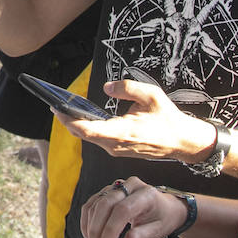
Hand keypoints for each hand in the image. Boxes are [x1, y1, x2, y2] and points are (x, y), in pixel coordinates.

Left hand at [55, 79, 216, 162]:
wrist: (183, 142)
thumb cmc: (168, 118)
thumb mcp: (151, 95)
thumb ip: (128, 88)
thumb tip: (107, 87)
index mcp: (122, 132)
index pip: (87, 130)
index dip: (68, 120)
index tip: (56, 108)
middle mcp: (116, 145)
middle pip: (83, 134)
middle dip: (67, 119)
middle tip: (54, 104)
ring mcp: (117, 150)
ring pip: (89, 138)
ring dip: (76, 124)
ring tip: (64, 107)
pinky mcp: (119, 150)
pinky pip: (98, 140)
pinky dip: (87, 128)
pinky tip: (83, 116)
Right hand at [77, 175, 187, 237]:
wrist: (164, 208)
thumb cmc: (162, 219)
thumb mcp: (158, 230)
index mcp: (145, 193)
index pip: (122, 209)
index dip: (110, 230)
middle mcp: (129, 185)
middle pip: (105, 205)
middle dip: (96, 232)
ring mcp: (116, 186)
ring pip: (94, 205)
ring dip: (90, 230)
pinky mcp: (107, 192)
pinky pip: (91, 206)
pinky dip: (87, 224)